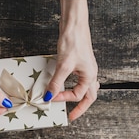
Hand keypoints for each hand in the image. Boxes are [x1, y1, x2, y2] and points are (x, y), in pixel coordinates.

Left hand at [45, 0, 98, 120]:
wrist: (74, 23)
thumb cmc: (73, 41)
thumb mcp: (63, 65)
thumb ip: (56, 83)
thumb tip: (49, 96)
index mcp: (89, 76)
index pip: (77, 95)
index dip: (63, 98)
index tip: (50, 97)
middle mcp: (90, 73)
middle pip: (89, 96)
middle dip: (81, 107)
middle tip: (71, 115)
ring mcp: (86, 67)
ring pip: (85, 87)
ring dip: (79, 96)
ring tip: (70, 102)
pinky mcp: (80, 61)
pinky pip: (79, 78)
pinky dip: (73, 84)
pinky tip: (66, 83)